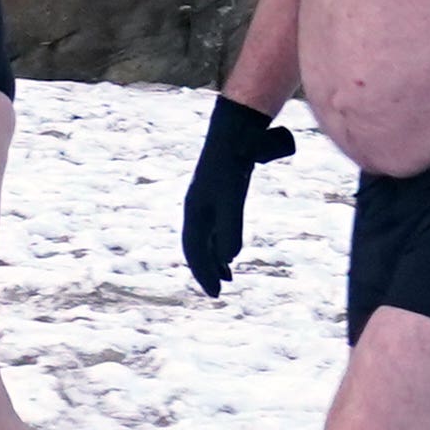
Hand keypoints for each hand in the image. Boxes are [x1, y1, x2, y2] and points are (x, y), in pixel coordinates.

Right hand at [181, 95, 297, 293]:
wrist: (234, 136)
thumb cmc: (231, 167)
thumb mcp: (232, 199)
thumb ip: (230, 228)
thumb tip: (228, 258)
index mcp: (194, 212)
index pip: (194, 250)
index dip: (204, 273)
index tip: (216, 293)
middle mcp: (196, 210)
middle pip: (197, 247)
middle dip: (206, 270)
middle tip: (219, 291)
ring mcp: (205, 203)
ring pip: (205, 238)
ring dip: (214, 259)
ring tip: (227, 276)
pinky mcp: (217, 197)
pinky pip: (214, 228)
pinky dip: (220, 243)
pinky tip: (231, 249)